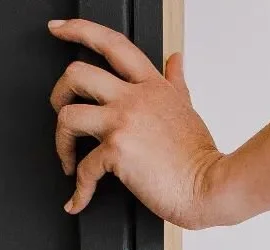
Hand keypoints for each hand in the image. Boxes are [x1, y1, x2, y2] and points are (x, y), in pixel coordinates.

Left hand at [48, 19, 230, 226]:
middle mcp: (133, 98)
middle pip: (76, 74)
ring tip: (67, 158)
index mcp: (150, 84)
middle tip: (61, 111)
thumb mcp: (187, 108)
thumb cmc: (200, 158)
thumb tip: (176, 60)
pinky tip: (77, 199)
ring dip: (60, 140)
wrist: (210, 187)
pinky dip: (77, 190)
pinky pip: (83, 168)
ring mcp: (123, 122)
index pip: (110, 43)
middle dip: (59, 94)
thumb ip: (175, 81)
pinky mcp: (117, 151)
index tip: (59, 30)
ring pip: (69, 116)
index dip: (79, 29)